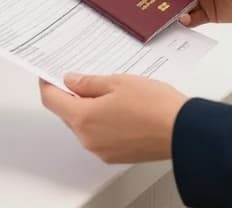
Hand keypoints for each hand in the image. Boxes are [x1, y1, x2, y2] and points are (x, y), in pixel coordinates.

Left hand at [39, 74, 186, 162]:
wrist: (183, 131)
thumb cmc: (155, 106)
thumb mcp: (118, 82)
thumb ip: (89, 82)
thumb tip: (71, 81)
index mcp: (84, 118)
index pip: (52, 100)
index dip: (48, 84)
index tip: (49, 75)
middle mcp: (88, 138)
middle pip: (67, 115)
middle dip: (71, 96)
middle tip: (83, 78)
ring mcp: (102, 150)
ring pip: (84, 126)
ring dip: (89, 110)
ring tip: (110, 92)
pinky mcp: (116, 155)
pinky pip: (99, 136)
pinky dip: (102, 122)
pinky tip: (120, 109)